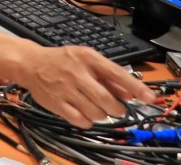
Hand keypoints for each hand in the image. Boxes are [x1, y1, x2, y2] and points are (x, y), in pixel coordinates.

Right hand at [13, 45, 152, 127]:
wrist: (30, 64)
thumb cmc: (61, 61)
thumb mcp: (86, 60)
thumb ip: (108, 76)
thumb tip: (130, 93)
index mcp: (87, 58)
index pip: (117, 74)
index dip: (136, 88)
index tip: (150, 98)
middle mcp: (77, 73)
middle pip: (107, 100)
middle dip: (117, 108)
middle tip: (115, 108)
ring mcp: (66, 89)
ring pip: (96, 113)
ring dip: (102, 114)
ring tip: (95, 107)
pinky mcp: (57, 103)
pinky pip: (81, 121)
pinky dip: (88, 121)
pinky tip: (84, 112)